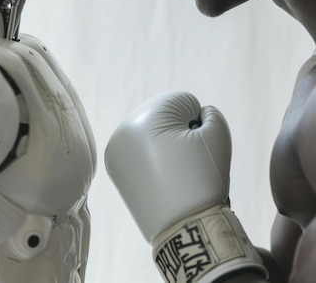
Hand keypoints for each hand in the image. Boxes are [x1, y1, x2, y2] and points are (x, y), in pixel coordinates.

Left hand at [105, 90, 266, 282]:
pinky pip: (139, 153)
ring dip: (164, 146)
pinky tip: (160, 179)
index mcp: (149, 114)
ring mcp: (116, 148)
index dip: (199, 126)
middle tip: (185, 164)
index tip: (196, 151)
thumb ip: (209, 112)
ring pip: (151, 135)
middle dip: (179, 135)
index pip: (184, 104)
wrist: (185, 229)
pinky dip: (151, 160)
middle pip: (164, 118)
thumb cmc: (203, 178)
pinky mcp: (115, 168)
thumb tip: (193, 115)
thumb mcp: (217, 134)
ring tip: (172, 173)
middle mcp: (125, 127)